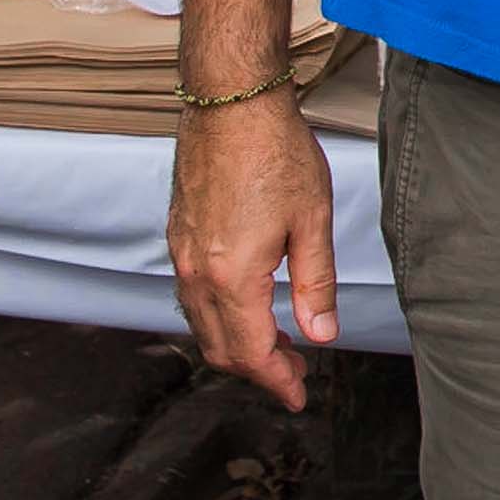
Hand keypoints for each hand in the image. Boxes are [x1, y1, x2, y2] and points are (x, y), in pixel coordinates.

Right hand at [168, 92, 338, 408]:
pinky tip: (248, 308)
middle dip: (258, 370)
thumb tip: (321, 335)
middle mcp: (196, 272)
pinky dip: (219, 317)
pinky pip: (192, 297)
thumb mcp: (313, 221)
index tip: (298, 396)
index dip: (276, 381)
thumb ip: (315, 284)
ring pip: (202, 325)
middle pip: (220, 348)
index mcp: (231, 276)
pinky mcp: (178, 236)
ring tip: (278, 345)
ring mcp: (181, 254)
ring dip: (237, 345)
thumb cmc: (277, 153)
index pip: (250, 352)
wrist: (230, 103)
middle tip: (296, 374)